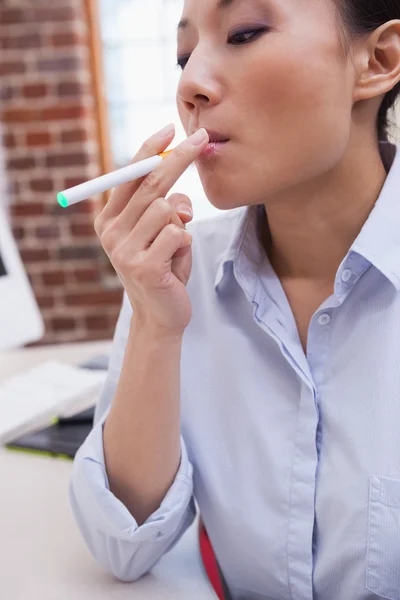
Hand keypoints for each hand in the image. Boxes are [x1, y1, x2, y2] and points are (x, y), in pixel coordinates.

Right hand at [94, 124, 208, 336]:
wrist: (161, 315)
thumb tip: (179, 200)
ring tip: (175, 249)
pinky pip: (178, 234)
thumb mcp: (162, 233)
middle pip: (149, 183)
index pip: (128, 175)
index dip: (149, 149)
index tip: (169, 129)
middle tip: (202, 138)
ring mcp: (124, 250)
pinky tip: (175, 263)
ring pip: (168, 209)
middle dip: (179, 158)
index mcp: (108, 220)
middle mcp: (110, 232)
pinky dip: (185, 244)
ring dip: (182, 224)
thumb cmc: (164, 268)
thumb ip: (167, 208)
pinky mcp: (143, 266)